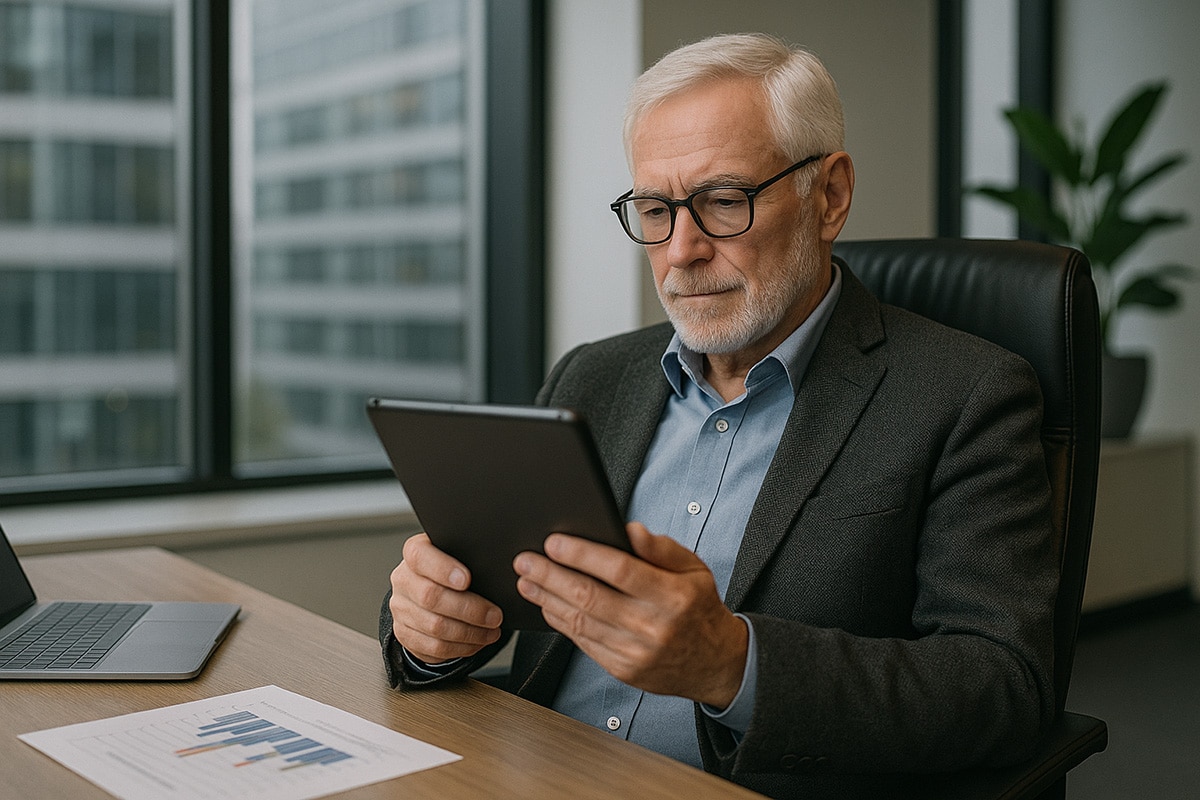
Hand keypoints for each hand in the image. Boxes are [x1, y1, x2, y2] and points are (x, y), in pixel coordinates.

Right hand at [389, 533, 502, 663]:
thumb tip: (499, 571)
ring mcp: (401, 608)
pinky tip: (477, 641)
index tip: (467, 580)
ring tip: (492, 630)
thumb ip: (470, 557)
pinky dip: (461, 647)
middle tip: (495, 615)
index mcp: (415, 553)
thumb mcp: (459, 556)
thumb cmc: (452, 570)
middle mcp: (403, 580)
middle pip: (431, 596)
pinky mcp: (405, 634)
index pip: (420, 556)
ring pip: (435, 626)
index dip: (443, 569)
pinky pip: (434, 647)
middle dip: (469, 609)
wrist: (429, 592)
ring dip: (470, 633)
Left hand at [513, 523, 747, 707]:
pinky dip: (560, 622)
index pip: (620, 570)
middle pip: (590, 596)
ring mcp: (636, 652)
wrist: (714, 663)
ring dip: (547, 599)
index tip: (554, 542)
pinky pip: (583, 642)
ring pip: (580, 621)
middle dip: (550, 575)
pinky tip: (547, 605)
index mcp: (673, 596)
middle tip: (525, 560)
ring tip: (526, 580)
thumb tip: (629, 530)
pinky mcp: (623, 670)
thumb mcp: (693, 568)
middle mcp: (653, 626)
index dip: (583, 554)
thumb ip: (661, 548)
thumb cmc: (698, 608)